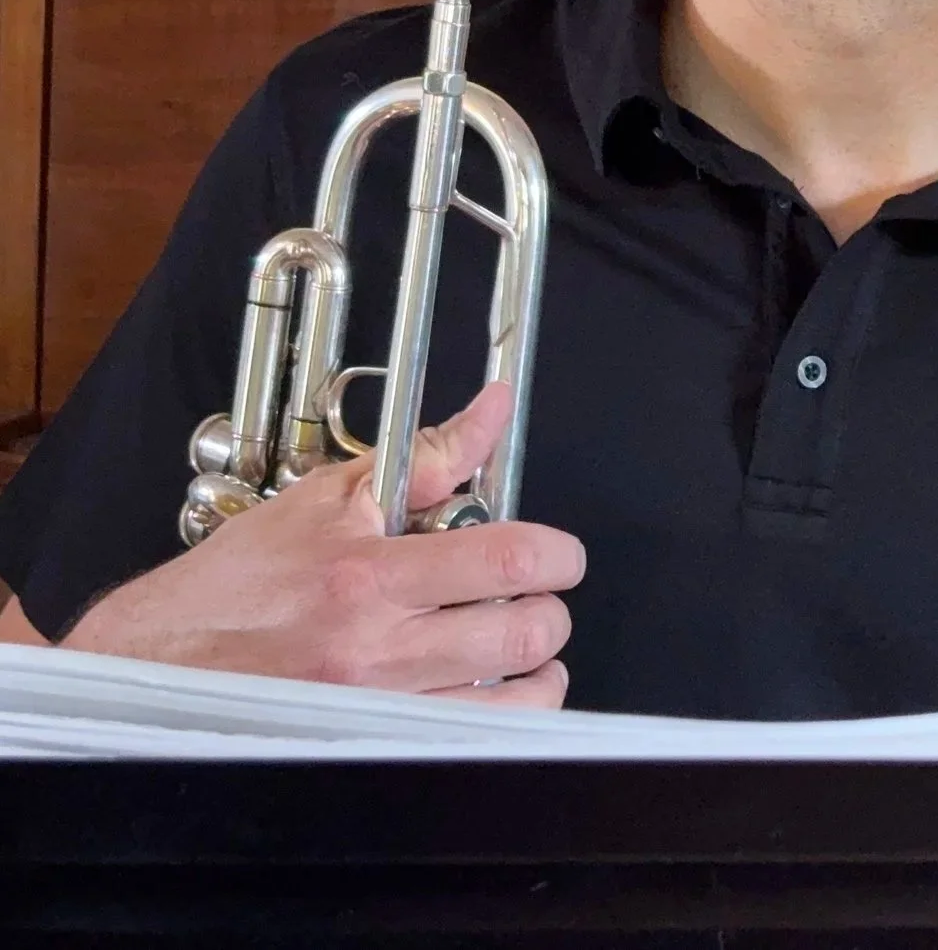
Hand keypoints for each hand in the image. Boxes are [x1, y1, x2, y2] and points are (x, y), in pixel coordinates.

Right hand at [64, 382, 584, 706]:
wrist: (153, 661)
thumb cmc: (236, 583)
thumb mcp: (327, 499)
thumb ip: (426, 458)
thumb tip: (490, 412)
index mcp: (370, 576)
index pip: (504, 559)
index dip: (557, 554)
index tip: (561, 554)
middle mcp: (375, 650)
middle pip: (522, 634)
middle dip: (550, 610)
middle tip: (537, 596)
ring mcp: (373, 710)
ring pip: (510, 702)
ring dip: (536, 671)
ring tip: (520, 647)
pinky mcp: (366, 748)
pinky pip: (468, 742)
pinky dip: (500, 718)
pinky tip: (488, 691)